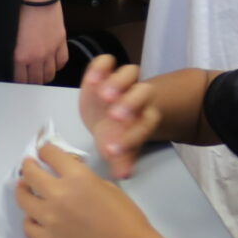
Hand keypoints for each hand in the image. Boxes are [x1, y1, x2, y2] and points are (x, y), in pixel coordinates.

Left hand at [15, 3, 68, 84]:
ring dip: (45, 75)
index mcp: (20, 55)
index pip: (21, 80)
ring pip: (50, 74)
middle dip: (32, 82)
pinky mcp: (61, 42)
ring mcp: (50, 50)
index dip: (19, 82)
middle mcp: (36, 56)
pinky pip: (62, 61)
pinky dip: (57, 65)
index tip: (18, 81)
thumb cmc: (19, 9)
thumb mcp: (9, 34)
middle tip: (29, 78)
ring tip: (40, 72)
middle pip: (37, 80)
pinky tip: (52, 63)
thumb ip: (12, 51)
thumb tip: (12, 62)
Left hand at [15, 140, 153, 237]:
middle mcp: (58, 194)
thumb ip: (83, 177)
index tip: (44, 151)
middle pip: (30, 174)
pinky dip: (30, 219)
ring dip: (23, 190)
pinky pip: (28, 226)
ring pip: (23, 199)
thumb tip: (67, 174)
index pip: (49, 154)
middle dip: (28, 165)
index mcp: (76, 177)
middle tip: (29, 165)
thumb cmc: (126, 217)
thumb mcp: (107, 185)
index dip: (46, 150)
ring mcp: (50, 218)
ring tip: (26, 188)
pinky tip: (35, 216)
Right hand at [77, 54, 160, 176]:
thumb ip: (121, 161)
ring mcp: (122, 81)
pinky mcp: (104, 71)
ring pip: (130, 72)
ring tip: (102, 95)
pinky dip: (100, 67)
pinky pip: (106, 61)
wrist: (104, 117)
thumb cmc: (112, 134)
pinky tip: (90, 80)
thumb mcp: (117, 150)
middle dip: (130, 103)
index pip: (147, 122)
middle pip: (143, 93)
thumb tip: (122, 175)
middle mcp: (137, 96)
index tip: (113, 149)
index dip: (134, 135)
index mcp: (143, 117)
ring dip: (118, 82)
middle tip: (114, 117)